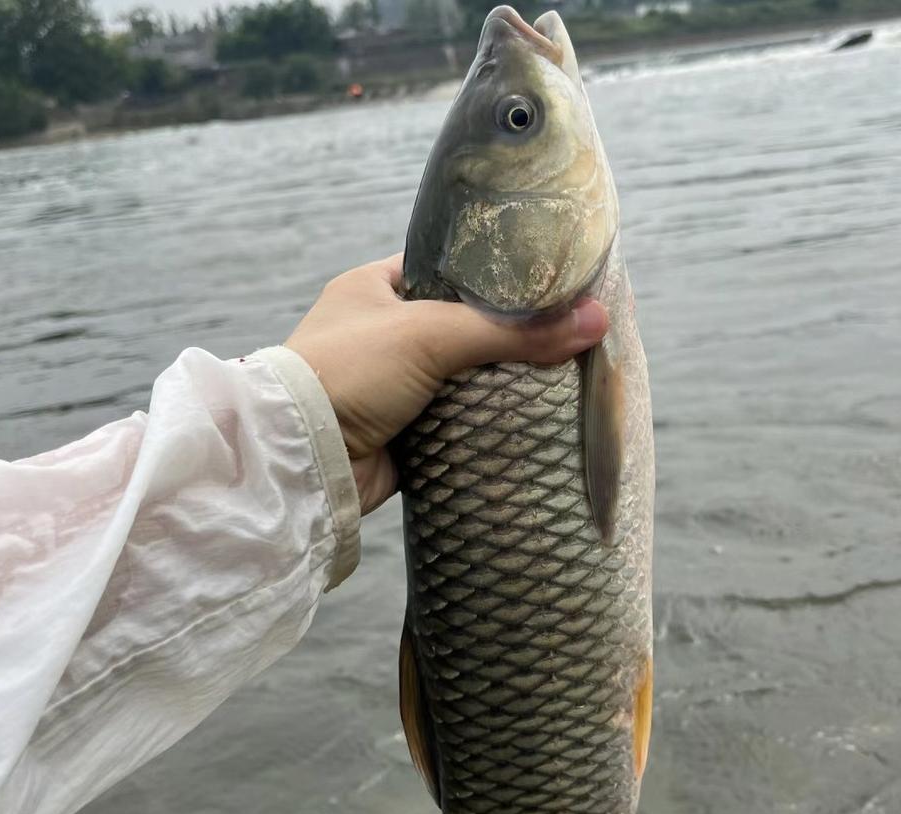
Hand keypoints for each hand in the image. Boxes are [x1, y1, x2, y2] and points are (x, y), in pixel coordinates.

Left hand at [285, 253, 608, 514]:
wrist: (304, 458)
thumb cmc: (351, 371)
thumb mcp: (431, 335)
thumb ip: (512, 331)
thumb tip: (596, 321)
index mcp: (374, 288)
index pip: (445, 267)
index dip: (493, 273)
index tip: (545, 280)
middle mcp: (382, 333)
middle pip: (462, 327)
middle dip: (506, 336)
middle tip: (563, 332)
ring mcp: (393, 386)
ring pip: (463, 377)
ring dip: (499, 382)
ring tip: (561, 374)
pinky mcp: (404, 432)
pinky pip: (457, 421)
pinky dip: (485, 422)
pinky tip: (530, 418)